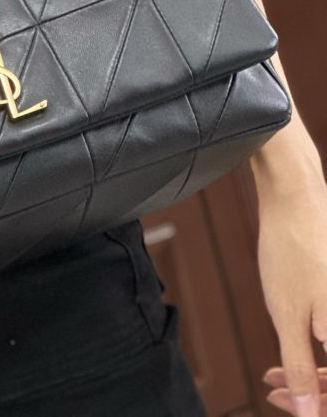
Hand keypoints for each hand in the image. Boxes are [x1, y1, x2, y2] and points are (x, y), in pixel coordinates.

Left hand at [258, 178, 326, 416]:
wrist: (296, 198)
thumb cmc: (291, 251)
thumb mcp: (288, 316)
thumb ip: (301, 366)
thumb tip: (309, 414)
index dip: (316, 407)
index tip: (284, 402)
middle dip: (314, 393)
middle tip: (275, 390)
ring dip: (314, 377)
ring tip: (276, 378)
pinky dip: (318, 353)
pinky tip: (291, 353)